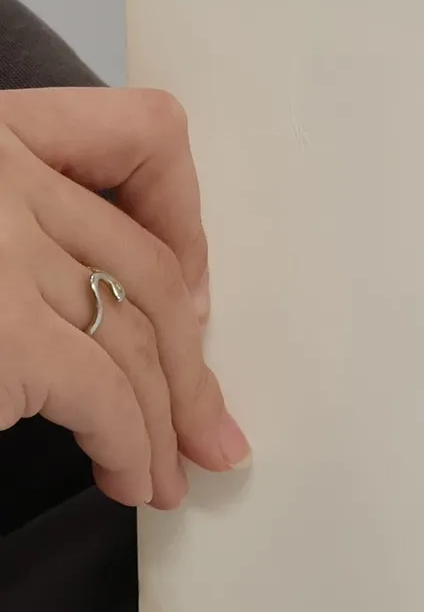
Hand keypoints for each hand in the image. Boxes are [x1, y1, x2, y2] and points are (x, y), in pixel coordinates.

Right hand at [0, 87, 246, 507]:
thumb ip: (19, 229)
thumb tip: (95, 311)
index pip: (140, 132)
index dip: (183, 213)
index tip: (191, 288)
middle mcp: (0, 172)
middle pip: (145, 264)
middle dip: (190, 359)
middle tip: (214, 431)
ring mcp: (1, 245)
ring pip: (134, 335)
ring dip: (164, 421)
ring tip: (167, 480)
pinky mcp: (1, 332)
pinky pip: (104, 394)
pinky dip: (129, 445)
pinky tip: (129, 479)